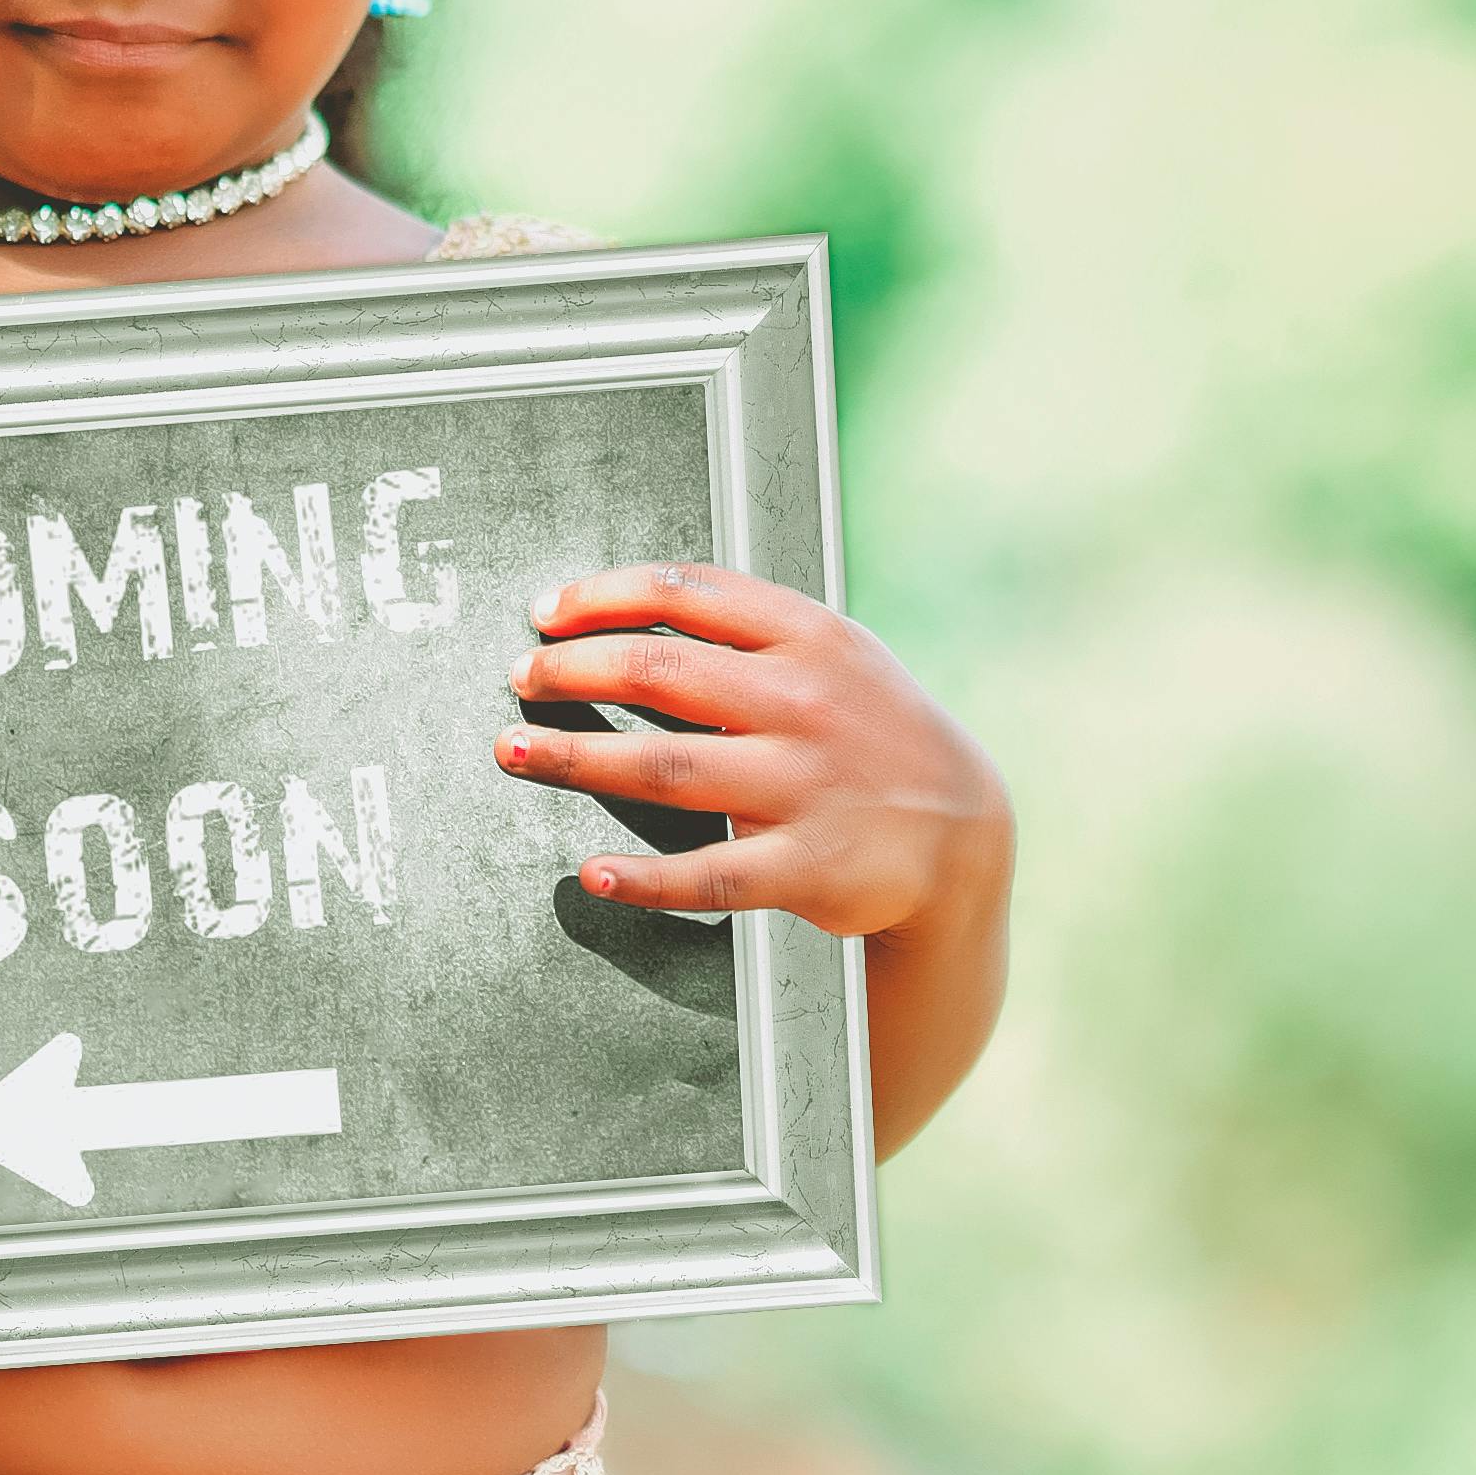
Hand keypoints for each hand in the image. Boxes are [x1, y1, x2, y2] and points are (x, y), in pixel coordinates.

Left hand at [500, 563, 1007, 943]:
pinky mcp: (807, 866)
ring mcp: (806, 785)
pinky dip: (643, 878)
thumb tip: (628, 610)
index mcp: (809, 637)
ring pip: (664, 768)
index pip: (685, 596)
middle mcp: (805, 703)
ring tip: (513, 751)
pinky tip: (593, 872)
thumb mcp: (835, 654)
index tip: (546, 614)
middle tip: (520, 679)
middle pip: (658, 674)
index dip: (601, 599)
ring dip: (574, 758)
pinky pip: (708, 876)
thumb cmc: (874, 732)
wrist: (962, 832)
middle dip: (572, 672)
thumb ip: (747, 628)